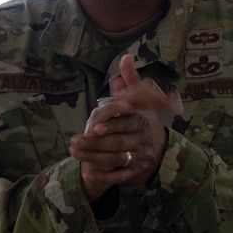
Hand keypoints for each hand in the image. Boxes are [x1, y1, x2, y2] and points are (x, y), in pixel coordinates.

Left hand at [70, 54, 184, 196]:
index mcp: (143, 118)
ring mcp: (141, 155)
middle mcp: (143, 137)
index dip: (111, 123)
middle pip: (119, 142)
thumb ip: (131, 81)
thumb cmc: (141, 118)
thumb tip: (126, 58)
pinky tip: (88, 171)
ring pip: (117, 158)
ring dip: (94, 157)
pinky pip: (120, 174)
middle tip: (74, 141)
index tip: (93, 126)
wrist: (159, 147)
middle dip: (96, 143)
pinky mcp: (136, 170)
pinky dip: (105, 174)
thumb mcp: (140, 98)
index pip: (127, 119)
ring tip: (73, 151)